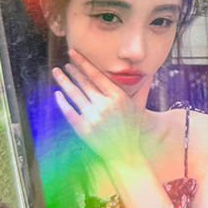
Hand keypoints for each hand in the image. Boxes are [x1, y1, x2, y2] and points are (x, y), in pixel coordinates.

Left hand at [52, 49, 147, 164]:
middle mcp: (104, 105)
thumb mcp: (139, 106)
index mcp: (117, 97)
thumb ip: (143, 87)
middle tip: (66, 62)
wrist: (124, 153)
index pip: (96, 75)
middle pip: (84, 83)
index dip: (84, 63)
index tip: (74, 55)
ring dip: (64, 81)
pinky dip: (61, 101)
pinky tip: (57, 94)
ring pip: (74, 94)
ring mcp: (92, 117)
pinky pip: (69, 111)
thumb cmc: (132, 128)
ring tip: (57, 72)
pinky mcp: (83, 128)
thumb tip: (150, 72)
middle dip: (73, 71)